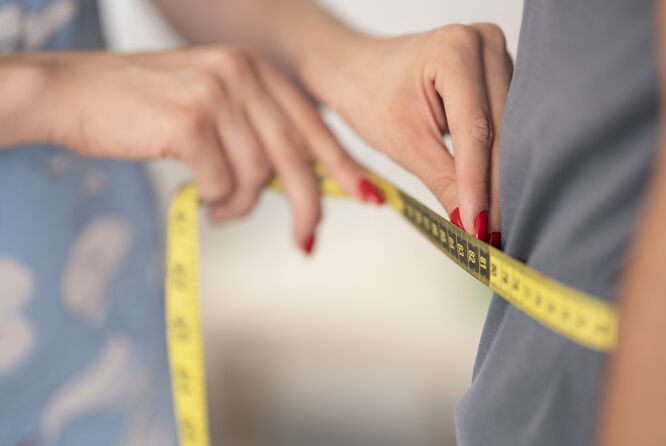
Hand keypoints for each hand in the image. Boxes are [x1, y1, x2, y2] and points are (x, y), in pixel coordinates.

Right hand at [35, 47, 383, 250]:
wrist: (75, 93)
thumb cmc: (145, 106)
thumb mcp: (212, 104)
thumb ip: (255, 133)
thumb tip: (298, 182)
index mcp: (254, 69)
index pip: (311, 124)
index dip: (341, 164)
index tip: (367, 194)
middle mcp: (242, 74)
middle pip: (295, 156)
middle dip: (306, 205)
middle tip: (305, 239)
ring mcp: (217, 95)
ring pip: (257, 176)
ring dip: (241, 206)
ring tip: (220, 208)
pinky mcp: (191, 122)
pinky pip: (222, 183)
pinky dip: (215, 201)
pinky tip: (201, 198)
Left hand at [303, 24, 512, 243]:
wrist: (355, 70)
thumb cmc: (368, 95)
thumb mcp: (403, 143)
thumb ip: (442, 181)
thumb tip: (472, 225)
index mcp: (455, 49)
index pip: (475, 130)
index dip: (479, 185)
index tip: (481, 230)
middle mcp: (483, 43)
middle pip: (497, 132)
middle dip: (493, 188)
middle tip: (492, 238)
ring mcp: (496, 56)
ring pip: (507, 131)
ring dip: (500, 178)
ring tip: (495, 224)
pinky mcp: (499, 73)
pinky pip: (505, 125)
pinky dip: (496, 161)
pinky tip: (495, 195)